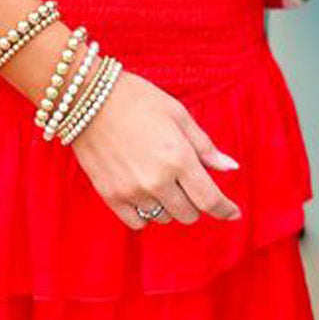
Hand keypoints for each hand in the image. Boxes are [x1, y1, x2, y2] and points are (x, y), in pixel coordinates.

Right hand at [66, 67, 242, 230]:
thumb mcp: (178, 114)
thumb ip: (205, 146)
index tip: (233, 212)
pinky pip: (138, 222)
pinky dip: (146, 213)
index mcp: (179, 158)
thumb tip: (231, 168)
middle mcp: (157, 180)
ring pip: (165, 218)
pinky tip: (144, 192)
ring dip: (171, 205)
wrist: (86, 97)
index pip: (210, 199)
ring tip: (161, 179)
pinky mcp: (111, 196)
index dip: (226, 209)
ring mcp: (132, 191)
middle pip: (189, 214)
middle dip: (195, 201)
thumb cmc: (137, 99)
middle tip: (187, 180)